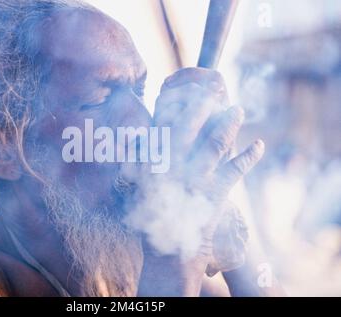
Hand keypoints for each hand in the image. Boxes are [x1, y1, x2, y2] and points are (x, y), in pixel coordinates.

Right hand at [137, 68, 264, 295]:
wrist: (168, 251)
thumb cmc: (147, 219)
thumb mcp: (133, 189)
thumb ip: (135, 162)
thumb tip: (138, 137)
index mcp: (156, 161)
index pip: (166, 124)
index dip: (177, 104)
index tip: (184, 90)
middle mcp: (177, 163)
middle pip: (193, 127)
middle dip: (203, 106)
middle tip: (213, 92)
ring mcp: (199, 176)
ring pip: (216, 142)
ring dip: (229, 124)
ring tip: (238, 109)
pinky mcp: (218, 190)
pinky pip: (236, 168)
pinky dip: (250, 155)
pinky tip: (259, 144)